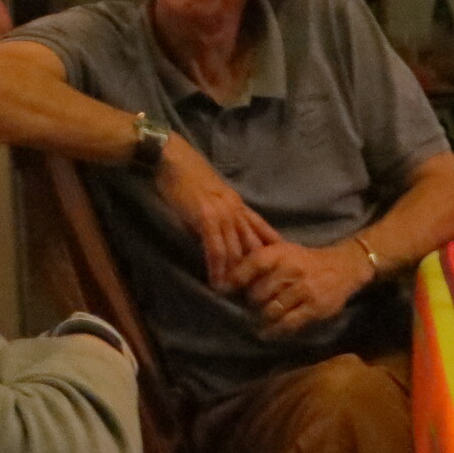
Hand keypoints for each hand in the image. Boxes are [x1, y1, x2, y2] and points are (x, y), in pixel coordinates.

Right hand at [153, 135, 280, 290]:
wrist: (173, 159)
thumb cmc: (186, 176)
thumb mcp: (209, 197)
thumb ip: (217, 217)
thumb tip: (216, 240)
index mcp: (237, 203)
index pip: (261, 227)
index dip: (271, 246)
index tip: (281, 264)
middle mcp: (235, 209)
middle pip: (253, 243)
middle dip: (257, 267)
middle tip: (259, 289)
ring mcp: (222, 213)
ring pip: (236, 249)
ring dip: (235, 274)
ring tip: (235, 293)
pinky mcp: (205, 217)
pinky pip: (216, 248)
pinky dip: (217, 267)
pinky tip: (217, 282)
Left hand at [229, 240, 370, 337]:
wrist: (342, 267)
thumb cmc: (304, 261)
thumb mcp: (283, 251)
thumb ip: (259, 261)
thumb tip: (227, 277)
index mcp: (280, 253)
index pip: (251, 264)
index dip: (234, 279)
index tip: (221, 290)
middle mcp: (291, 269)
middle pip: (257, 294)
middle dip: (251, 303)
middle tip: (251, 307)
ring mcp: (303, 289)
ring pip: (270, 311)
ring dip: (262, 318)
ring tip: (260, 320)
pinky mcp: (314, 308)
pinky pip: (287, 324)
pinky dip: (274, 330)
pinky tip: (268, 332)